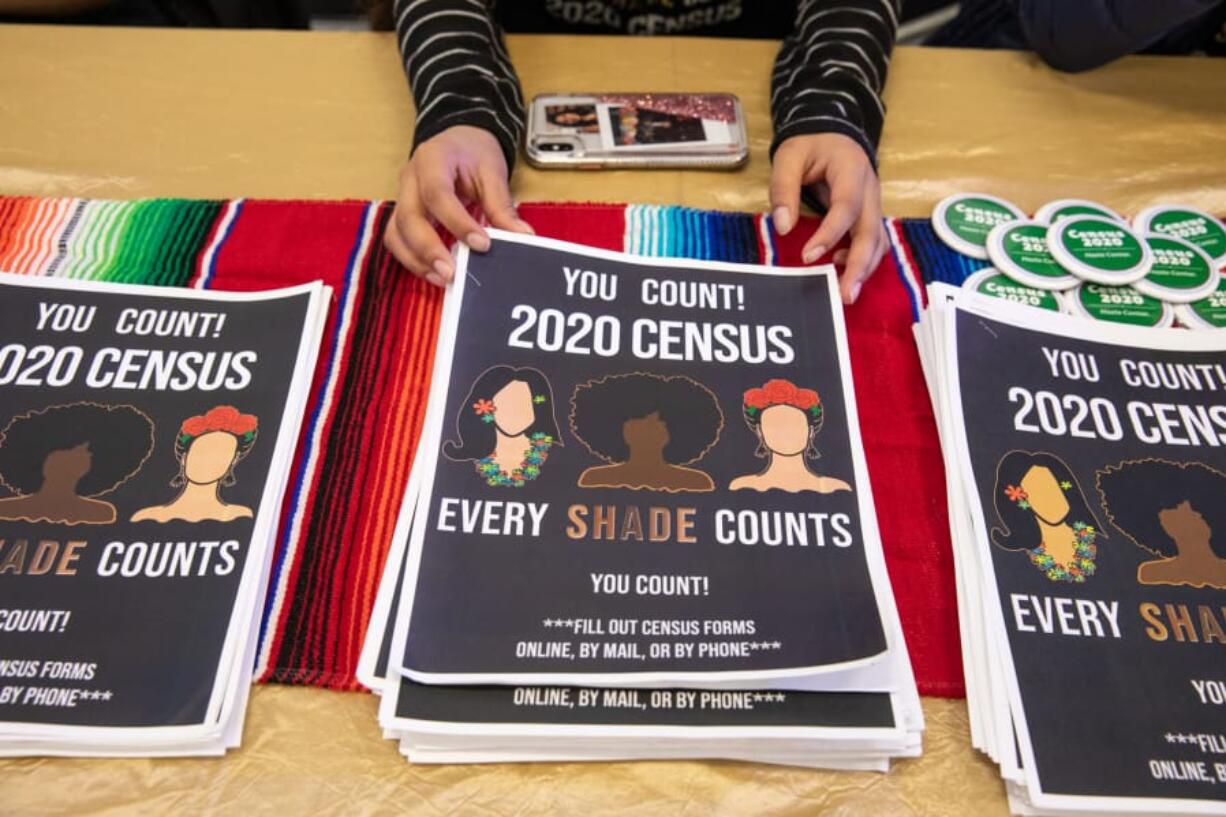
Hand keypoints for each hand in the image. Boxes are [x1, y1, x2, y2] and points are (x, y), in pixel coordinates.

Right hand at [383, 125, 533, 285]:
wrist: (458, 140)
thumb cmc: (473, 152)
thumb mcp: (492, 171)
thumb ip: (501, 205)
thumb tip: (522, 237)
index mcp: (433, 159)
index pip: (438, 194)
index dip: (457, 222)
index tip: (482, 244)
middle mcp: (410, 178)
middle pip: (408, 218)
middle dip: (429, 249)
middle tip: (452, 273)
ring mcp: (402, 197)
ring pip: (396, 233)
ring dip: (417, 260)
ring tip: (443, 279)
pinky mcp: (402, 215)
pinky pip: (397, 241)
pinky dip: (412, 260)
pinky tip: (434, 273)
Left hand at [769, 133, 887, 304]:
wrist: (831, 133)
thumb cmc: (809, 145)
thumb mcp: (788, 157)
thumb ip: (783, 190)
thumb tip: (782, 227)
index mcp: (852, 170)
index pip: (846, 207)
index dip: (830, 234)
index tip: (808, 256)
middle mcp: (870, 189)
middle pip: (871, 231)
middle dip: (859, 265)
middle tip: (845, 295)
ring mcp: (873, 203)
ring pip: (878, 240)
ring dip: (865, 267)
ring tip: (847, 292)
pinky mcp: (868, 214)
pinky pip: (874, 240)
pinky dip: (864, 258)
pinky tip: (841, 266)